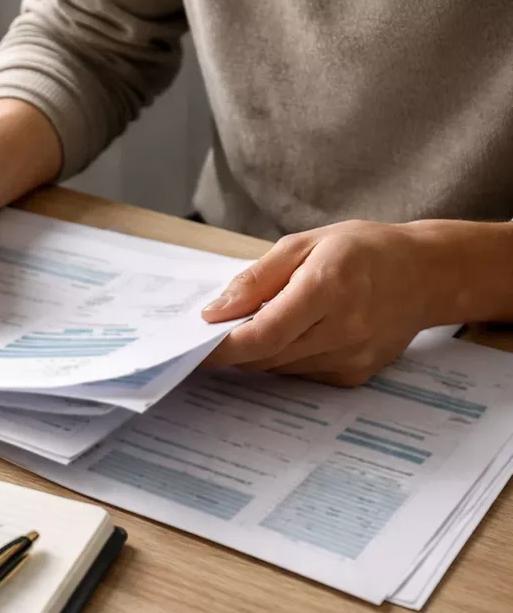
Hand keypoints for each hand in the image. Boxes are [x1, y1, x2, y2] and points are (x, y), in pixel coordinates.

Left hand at [200, 220, 451, 385]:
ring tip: (258, 322)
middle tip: (213, 331)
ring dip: (257, 352)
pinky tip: (294, 332)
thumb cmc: (362, 250)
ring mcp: (352, 357)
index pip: (262, 335)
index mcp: (327, 289)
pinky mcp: (355, 375)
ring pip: (279, 367)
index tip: (193, 346)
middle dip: (232, 348)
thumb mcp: (303, 244)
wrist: (426, 274)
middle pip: (265, 356)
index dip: (221, 347)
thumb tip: (215, 312)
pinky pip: (300, 373)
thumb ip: (256, 279)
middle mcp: (343, 329)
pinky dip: (283, 357)